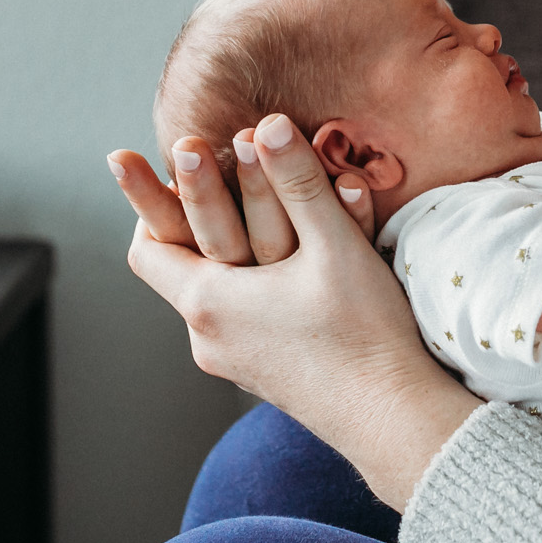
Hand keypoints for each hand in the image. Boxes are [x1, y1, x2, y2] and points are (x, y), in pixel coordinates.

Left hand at [106, 115, 480, 509]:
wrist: (393, 421)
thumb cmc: (362, 334)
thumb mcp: (333, 246)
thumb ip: (299, 182)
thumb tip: (268, 121)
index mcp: (209, 304)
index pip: (148, 247)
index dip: (149, 202)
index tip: (168, 169)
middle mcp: (208, 338)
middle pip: (176, 268)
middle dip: (185, 212)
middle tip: (189, 167)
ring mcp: (234, 362)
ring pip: (211, 293)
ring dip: (224, 248)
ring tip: (243, 210)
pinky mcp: (264, 374)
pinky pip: (239, 318)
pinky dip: (247, 282)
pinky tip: (282, 267)